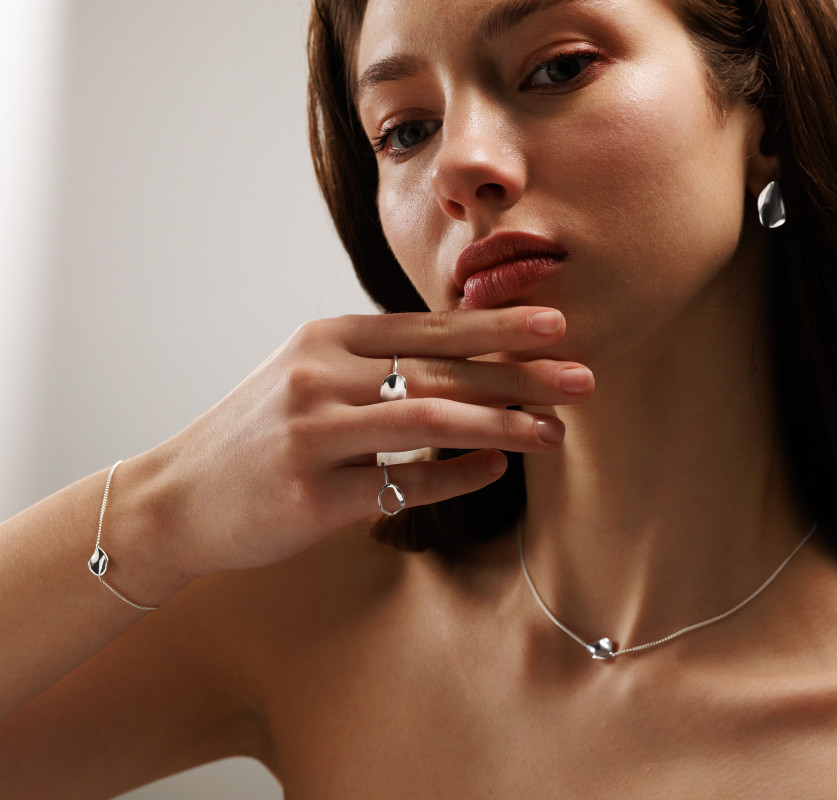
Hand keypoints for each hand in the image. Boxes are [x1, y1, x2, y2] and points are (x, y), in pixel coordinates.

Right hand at [142, 306, 590, 577]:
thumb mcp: (310, 376)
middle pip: (441, 369)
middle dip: (520, 372)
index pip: (430, 327)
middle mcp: (320, 375)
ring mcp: (313, 433)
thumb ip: (378, 362)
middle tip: (582, 378)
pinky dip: (456, 478)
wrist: (176, 497)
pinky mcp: (309, 493)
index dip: (498, 325)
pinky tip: (497, 472)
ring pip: (429, 419)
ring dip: (502, 423)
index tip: (557, 322)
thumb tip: (470, 360)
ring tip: (554, 431)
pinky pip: (400, 484)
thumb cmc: (259, 434)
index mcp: (328, 340)